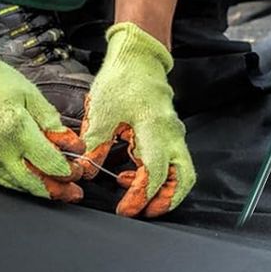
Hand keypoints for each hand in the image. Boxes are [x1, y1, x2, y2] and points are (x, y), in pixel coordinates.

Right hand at [0, 29, 84, 200]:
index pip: (52, 164)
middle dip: (60, 191)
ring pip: (19, 186)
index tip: (79, 166)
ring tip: (58, 190)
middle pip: (37, 185)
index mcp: (18, 130)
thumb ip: (52, 122)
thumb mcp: (30, 94)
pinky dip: (20, 182)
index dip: (70, 170)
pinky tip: (32, 180)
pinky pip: (1, 179)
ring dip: (41, 190)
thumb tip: (73, 145)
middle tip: (75, 192)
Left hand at [80, 22, 195, 217]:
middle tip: (144, 213)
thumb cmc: (122, 80)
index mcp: (155, 130)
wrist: (138, 58)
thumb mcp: (101, 111)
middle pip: (183, 181)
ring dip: (165, 192)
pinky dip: (159, 177)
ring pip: (183, 175)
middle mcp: (171, 136)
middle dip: (165, 202)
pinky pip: (173, 164)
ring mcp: (175, 137)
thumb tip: (87, 169)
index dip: (141, 196)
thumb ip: (95, 143)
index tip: (126, 209)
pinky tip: (134, 175)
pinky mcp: (171, 136)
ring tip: (140, 199)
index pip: (155, 174)